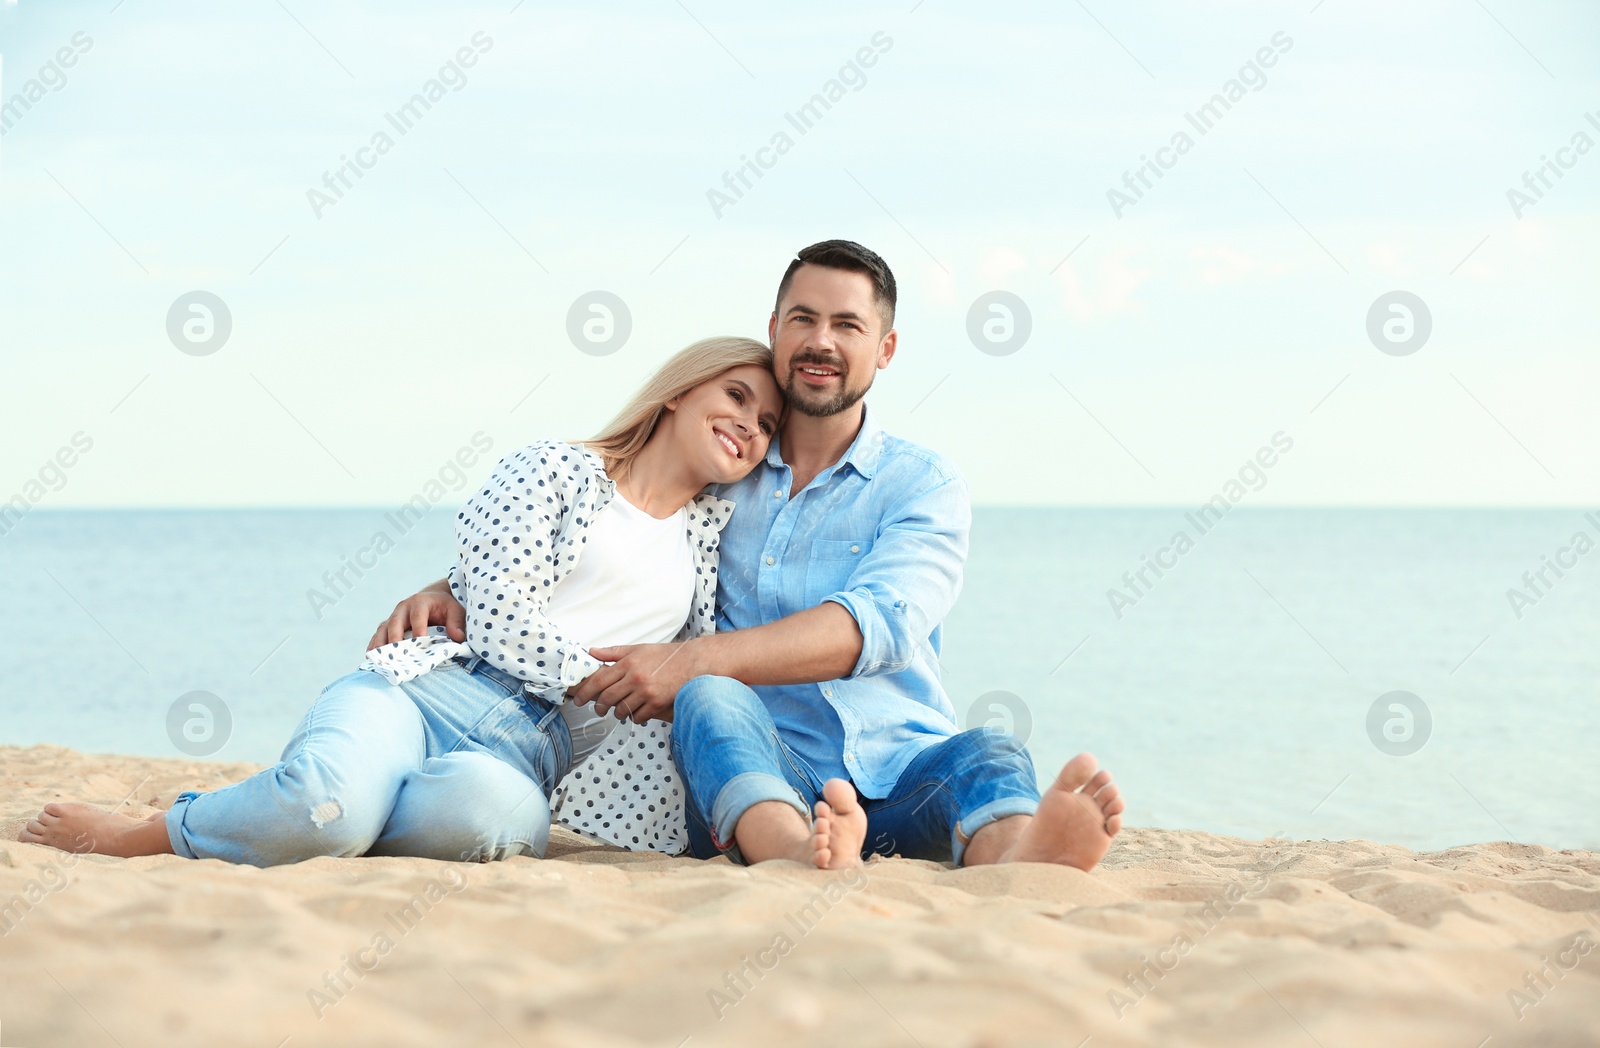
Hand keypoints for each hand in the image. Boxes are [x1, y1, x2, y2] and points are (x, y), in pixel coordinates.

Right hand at [367, 579, 464, 650]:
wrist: (433, 600)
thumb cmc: (445, 606)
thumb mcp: (455, 610)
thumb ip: (457, 622)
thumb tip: (458, 637)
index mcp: (420, 602)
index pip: (417, 616)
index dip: (418, 629)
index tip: (420, 642)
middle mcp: (403, 608)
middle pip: (395, 622)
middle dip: (394, 638)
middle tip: (395, 654)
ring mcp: (393, 617)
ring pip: (383, 629)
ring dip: (380, 644)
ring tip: (378, 659)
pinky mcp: (388, 626)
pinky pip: (378, 635)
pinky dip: (375, 646)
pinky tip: (372, 658)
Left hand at [570, 641, 701, 723]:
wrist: (692, 663)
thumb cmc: (665, 656)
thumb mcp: (638, 649)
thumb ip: (613, 652)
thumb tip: (592, 652)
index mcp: (628, 663)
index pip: (599, 680)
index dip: (586, 692)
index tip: (580, 699)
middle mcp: (635, 678)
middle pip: (607, 698)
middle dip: (599, 707)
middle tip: (598, 709)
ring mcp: (646, 692)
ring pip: (621, 710)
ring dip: (617, 713)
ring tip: (618, 711)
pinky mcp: (657, 703)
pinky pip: (638, 717)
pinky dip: (634, 717)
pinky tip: (635, 712)